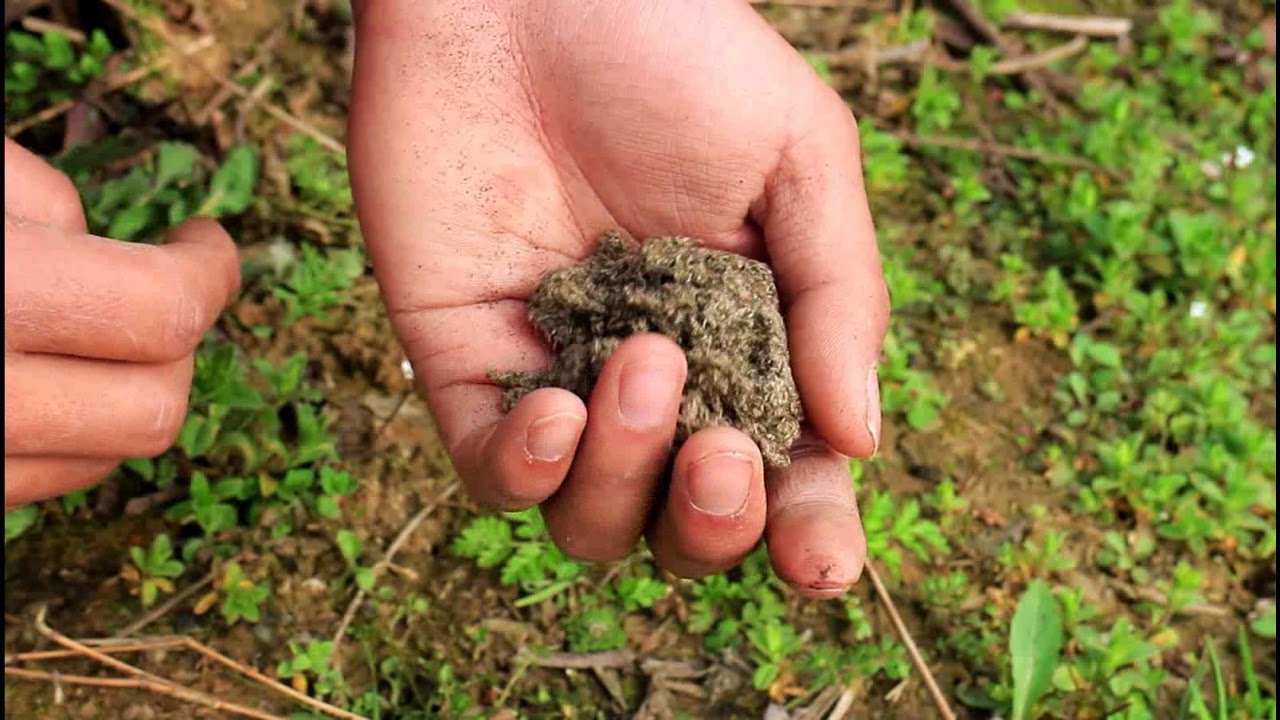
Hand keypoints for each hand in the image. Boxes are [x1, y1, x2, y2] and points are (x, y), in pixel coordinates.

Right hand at [4, 138, 240, 510]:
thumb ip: (40, 202)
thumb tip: (94, 244)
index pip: (163, 313)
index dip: (209, 271)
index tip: (204, 241)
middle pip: (152, 411)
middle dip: (174, 348)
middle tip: (158, 293)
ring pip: (100, 463)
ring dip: (121, 398)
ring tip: (86, 335)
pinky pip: (36, 487)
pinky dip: (60, 438)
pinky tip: (31, 379)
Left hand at [346, 0, 888, 596]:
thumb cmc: (676, 52)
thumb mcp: (798, 157)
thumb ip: (837, 297)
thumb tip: (861, 443)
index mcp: (748, 345)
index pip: (784, 476)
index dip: (805, 535)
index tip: (819, 562)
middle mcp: (655, 382)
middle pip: (684, 530)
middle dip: (712, 522)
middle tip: (721, 452)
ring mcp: (559, 377)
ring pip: (590, 521)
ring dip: (624, 481)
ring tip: (643, 362)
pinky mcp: (464, 358)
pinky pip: (487, 473)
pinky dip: (526, 470)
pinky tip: (557, 409)